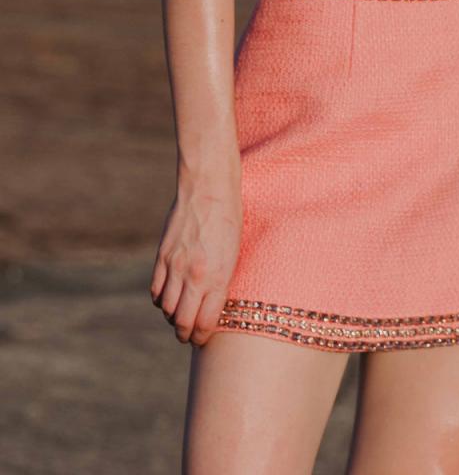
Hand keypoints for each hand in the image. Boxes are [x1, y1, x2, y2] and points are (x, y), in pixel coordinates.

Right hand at [149, 177, 242, 346]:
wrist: (209, 188)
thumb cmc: (230, 220)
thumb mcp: (234, 254)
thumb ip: (220, 282)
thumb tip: (209, 307)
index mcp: (217, 276)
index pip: (205, 322)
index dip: (202, 337)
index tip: (202, 339)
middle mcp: (194, 275)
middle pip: (182, 322)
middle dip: (185, 334)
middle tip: (188, 334)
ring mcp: (175, 266)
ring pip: (166, 309)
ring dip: (172, 317)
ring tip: (179, 316)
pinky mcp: (162, 256)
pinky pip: (155, 291)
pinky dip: (161, 300)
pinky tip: (168, 298)